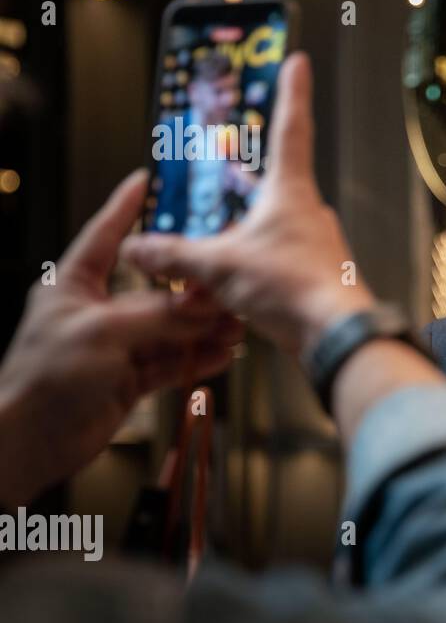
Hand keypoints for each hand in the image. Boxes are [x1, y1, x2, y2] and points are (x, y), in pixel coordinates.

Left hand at [0, 170, 240, 504]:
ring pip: (169, 329)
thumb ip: (158, 315)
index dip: (128, 208)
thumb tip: (204, 303)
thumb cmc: (47, 376)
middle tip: (229, 281)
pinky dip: (196, 359)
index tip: (150, 181)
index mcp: (74, 285)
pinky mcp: (128, 378)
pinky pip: (170, 362)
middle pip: (155, 290)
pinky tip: (223, 355)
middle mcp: (97, 311)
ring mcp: (115, 346)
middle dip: (193, 289)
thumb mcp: (104, 333)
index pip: (106, 235)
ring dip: (203, 329)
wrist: (30, 441)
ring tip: (237, 326)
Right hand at [122, 53, 375, 356]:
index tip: (297, 61)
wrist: (338, 336)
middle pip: (274, 182)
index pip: (291, 127)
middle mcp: (309, 211)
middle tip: (225, 169)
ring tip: (212, 241)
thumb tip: (136, 249)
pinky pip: (279, 259)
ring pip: (274, 226)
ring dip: (245, 230)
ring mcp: (317, 243)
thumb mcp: (219, 267)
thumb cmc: (291, 288)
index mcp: (291, 191)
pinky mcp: (317, 275)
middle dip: (246, 179)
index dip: (292, 92)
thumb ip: (174, 255)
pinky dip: (254, 263)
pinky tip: (232, 283)